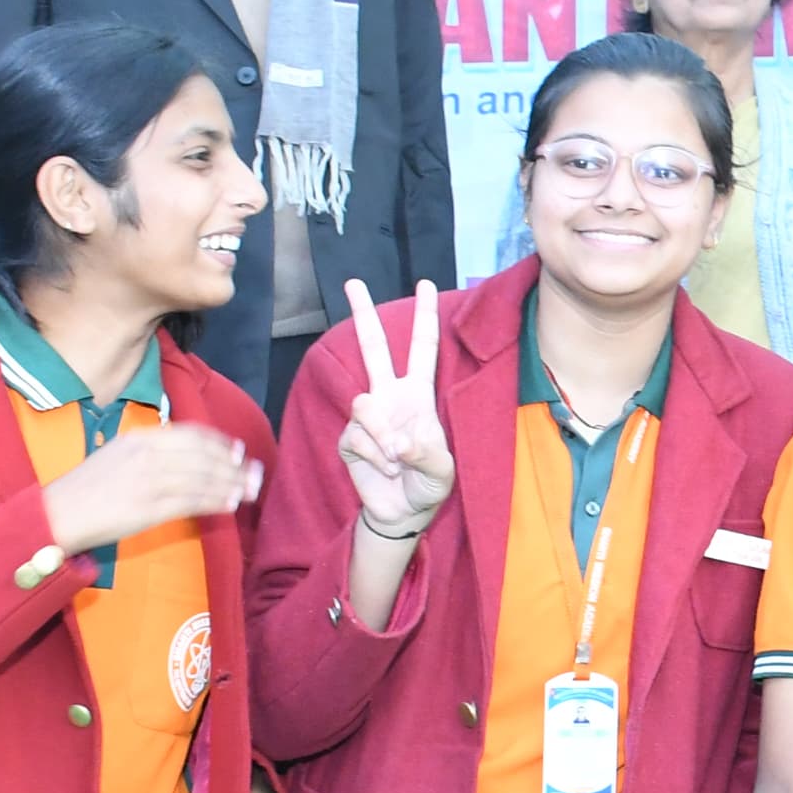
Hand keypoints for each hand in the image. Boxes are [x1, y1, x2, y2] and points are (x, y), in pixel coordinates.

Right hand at [41, 421, 261, 557]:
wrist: (58, 514)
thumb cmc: (86, 488)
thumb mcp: (116, 456)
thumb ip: (149, 453)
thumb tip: (184, 458)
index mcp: (139, 439)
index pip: (191, 435)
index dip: (220, 442)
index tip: (239, 450)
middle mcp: (147, 454)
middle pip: (203, 455)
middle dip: (234, 465)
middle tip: (256, 473)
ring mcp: (149, 480)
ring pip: (203, 478)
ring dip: (231, 484)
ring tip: (250, 490)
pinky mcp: (149, 507)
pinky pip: (192, 501)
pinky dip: (216, 501)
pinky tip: (231, 504)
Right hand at [335, 279, 454, 531]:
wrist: (405, 511)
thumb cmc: (429, 483)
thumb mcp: (442, 469)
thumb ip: (425, 452)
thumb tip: (395, 441)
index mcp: (418, 394)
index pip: (423, 349)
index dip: (424, 318)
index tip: (424, 284)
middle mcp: (389, 397)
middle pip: (375, 349)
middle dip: (363, 315)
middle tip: (353, 282)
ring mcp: (367, 417)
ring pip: (364, 405)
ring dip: (382, 436)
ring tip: (397, 460)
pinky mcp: (349, 438)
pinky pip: (357, 436)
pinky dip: (374, 455)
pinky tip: (385, 468)